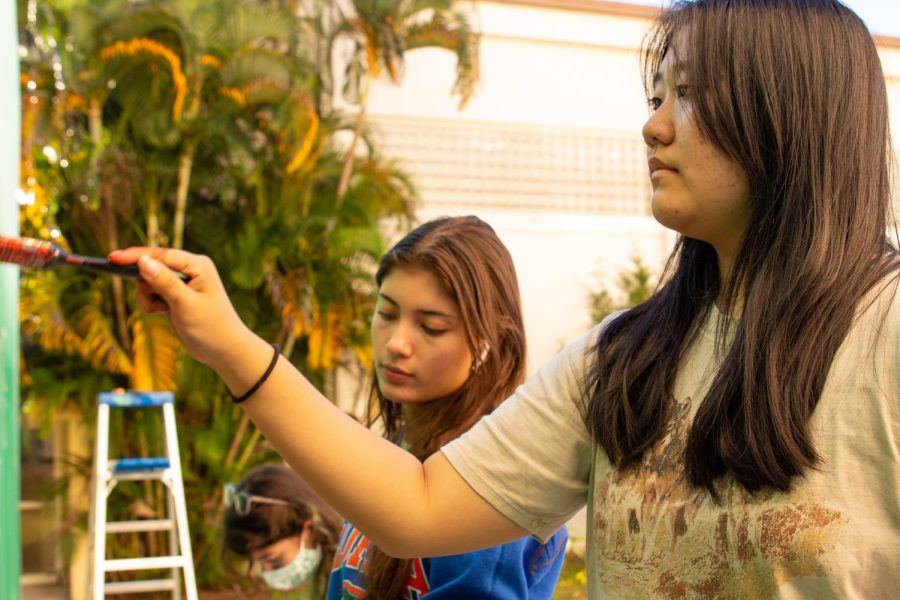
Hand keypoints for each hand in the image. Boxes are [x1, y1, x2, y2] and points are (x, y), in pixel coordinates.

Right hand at [109, 247, 255, 369]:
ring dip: (147, 296)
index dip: (136, 256)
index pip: (161, 254)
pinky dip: (150, 303)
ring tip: (161, 310)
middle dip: (144, 284)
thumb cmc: (211, 326)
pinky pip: (151, 294)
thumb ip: (164, 282)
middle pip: (151, 266)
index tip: (113, 259)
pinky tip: (162, 313)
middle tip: (153, 302)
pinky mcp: (174, 296)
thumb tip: (143, 260)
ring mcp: (180, 283)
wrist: (224, 350)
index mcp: (197, 265)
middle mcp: (189, 270)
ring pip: (148, 281)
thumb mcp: (185, 304)